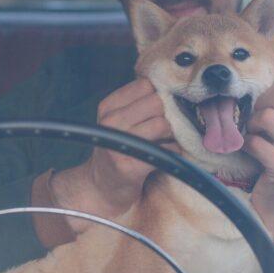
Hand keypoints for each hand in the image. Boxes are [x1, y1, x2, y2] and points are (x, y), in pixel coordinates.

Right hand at [50, 79, 177, 229]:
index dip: (156, 96)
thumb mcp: (118, 120)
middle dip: (165, 115)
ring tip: (160, 143)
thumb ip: (138, 102)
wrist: (101, 187)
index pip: (145, 85)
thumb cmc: (117, 149)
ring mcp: (119, 144)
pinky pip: (167, 150)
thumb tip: (172, 89)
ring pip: (163, 124)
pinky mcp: (131, 166)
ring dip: (170, 135)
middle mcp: (110, 122)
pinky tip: (162, 157)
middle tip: (160, 130)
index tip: (154, 111)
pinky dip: (172, 152)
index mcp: (108, 106)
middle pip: (157, 102)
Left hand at [243, 75, 273, 243]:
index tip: (268, 111)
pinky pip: (254, 142)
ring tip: (257, 140)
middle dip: (261, 105)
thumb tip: (262, 82)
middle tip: (259, 125)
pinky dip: (247, 146)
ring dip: (252, 128)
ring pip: (265, 116)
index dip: (269, 93)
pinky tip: (253, 155)